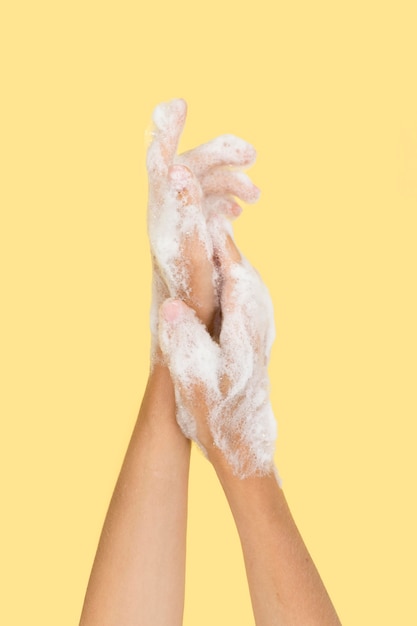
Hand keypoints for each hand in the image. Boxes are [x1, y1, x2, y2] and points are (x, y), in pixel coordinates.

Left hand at [146, 99, 260, 361]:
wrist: (188, 325)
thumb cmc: (190, 295)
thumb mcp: (191, 251)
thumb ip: (185, 209)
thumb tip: (177, 167)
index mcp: (164, 213)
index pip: (160, 161)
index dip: (167, 130)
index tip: (177, 104)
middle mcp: (168, 213)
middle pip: (189, 167)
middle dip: (220, 155)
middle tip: (252, 154)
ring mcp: (180, 222)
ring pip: (203, 185)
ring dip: (228, 179)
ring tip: (255, 192)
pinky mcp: (190, 233)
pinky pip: (207, 203)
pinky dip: (225, 198)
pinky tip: (242, 207)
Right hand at [158, 235, 276, 478]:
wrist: (244, 442)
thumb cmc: (218, 414)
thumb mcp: (196, 383)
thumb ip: (186, 343)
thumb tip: (171, 306)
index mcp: (245, 323)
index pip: (233, 266)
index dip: (214, 238)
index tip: (195, 213)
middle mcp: (257, 317)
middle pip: (239, 264)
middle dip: (216, 238)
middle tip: (190, 210)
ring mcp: (258, 324)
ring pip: (241, 275)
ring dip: (221, 253)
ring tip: (197, 231)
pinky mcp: (253, 332)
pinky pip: (239, 289)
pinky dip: (224, 273)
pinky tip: (209, 272)